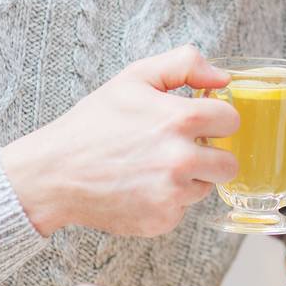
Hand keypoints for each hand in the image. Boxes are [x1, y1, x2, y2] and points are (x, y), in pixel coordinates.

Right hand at [1, 46, 239, 235]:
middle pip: (229, 162)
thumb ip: (184, 65)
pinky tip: (140, 187)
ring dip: (189, 178)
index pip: (232, 122)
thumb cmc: (93, 124)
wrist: (53, 174)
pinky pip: (182, 209)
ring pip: (206, 187)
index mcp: (180, 120)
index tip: (197, 122)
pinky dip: (167, 200)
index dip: (215, 119)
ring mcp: (172, 194)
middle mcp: (181, 160)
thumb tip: (223, 78)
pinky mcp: (161, 221)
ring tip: (152, 166)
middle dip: (210, 154)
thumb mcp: (134, 77)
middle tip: (178, 148)